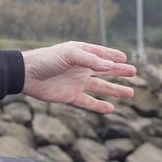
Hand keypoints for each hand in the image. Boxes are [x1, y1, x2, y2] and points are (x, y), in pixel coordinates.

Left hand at [21, 41, 138, 113]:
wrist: (27, 75)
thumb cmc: (47, 60)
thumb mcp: (70, 55)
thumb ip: (90, 60)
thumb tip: (110, 66)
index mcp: (80, 54)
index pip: (101, 54)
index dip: (113, 56)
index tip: (124, 57)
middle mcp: (80, 68)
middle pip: (104, 70)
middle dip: (119, 71)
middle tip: (134, 72)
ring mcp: (76, 83)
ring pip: (100, 87)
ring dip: (115, 90)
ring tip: (131, 92)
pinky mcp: (70, 96)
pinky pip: (88, 102)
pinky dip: (99, 106)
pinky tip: (111, 108)